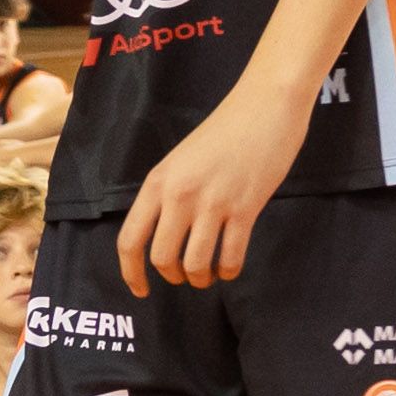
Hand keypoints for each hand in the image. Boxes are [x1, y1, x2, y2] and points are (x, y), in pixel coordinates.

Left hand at [115, 82, 305, 293]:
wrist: (265, 106)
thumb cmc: (225, 131)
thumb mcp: (181, 160)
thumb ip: (169, 194)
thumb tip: (165, 234)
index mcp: (158, 182)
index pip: (130, 239)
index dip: (130, 273)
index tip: (140, 289)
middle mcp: (180, 195)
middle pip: (163, 258)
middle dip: (173, 277)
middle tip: (185, 276)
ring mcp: (213, 203)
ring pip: (196, 263)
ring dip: (201, 278)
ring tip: (209, 275)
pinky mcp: (245, 209)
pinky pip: (230, 256)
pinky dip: (228, 271)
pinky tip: (230, 267)